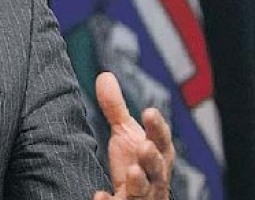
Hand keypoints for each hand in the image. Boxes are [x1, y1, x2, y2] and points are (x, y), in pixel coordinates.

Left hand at [92, 72, 174, 199]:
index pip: (162, 141)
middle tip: (145, 146)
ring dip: (140, 182)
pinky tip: (100, 195)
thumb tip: (105, 75)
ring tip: (132, 172)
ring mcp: (143, 196)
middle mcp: (154, 178)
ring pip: (146, 192)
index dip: (157, 128)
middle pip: (159, 169)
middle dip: (154, 159)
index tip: (150, 111)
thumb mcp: (125, 135)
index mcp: (156, 155)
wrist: (135, 197)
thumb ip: (117, 109)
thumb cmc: (135, 163)